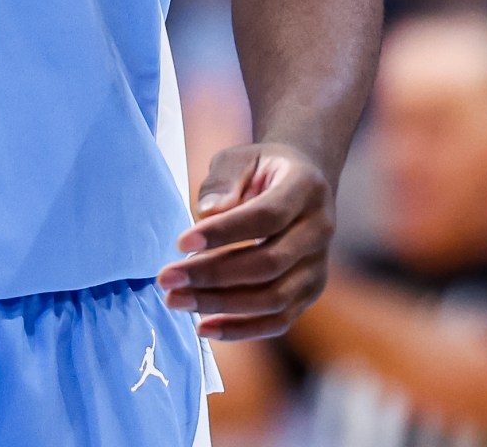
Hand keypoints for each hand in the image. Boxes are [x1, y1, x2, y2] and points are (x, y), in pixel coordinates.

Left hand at [156, 141, 334, 339]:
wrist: (303, 181)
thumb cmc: (261, 168)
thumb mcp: (239, 158)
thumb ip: (223, 182)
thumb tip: (205, 214)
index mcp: (305, 188)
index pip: (266, 217)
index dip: (223, 232)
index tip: (179, 242)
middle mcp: (320, 230)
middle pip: (268, 263)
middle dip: (212, 275)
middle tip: (166, 279)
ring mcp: (318, 266)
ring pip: (274, 298)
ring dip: (221, 305)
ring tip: (175, 301)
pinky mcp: (310, 292)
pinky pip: (279, 319)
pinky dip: (241, 328)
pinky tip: (203, 327)